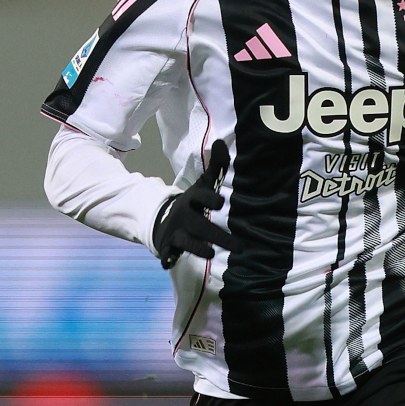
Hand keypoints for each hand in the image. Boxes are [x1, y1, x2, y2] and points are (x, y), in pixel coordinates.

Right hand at [152, 140, 238, 268]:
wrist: (165, 217)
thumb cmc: (194, 202)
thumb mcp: (204, 184)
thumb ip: (216, 166)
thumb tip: (221, 141)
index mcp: (193, 199)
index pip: (200, 197)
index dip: (209, 199)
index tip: (221, 203)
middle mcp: (184, 215)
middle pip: (200, 225)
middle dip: (217, 235)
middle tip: (239, 246)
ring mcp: (176, 231)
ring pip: (186, 241)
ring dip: (197, 248)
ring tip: (210, 253)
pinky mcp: (169, 245)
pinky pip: (167, 253)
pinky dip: (167, 258)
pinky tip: (169, 263)